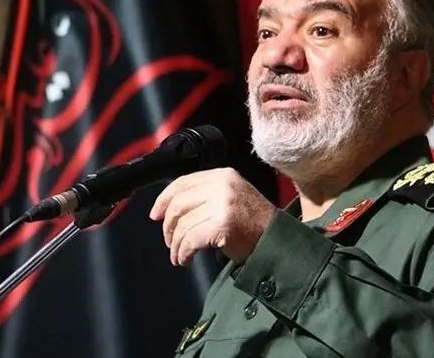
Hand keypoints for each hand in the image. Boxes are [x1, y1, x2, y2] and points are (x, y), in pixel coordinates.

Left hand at [149, 168, 276, 265]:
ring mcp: (223, 204)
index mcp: (223, 175)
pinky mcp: (222, 224)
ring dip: (175, 244)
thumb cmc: (254, 224)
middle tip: (169, 241)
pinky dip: (183, 252)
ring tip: (179, 254)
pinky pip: (190, 239)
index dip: (164, 199)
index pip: (183, 181)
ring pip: (182, 224)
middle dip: (168, 226)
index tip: (155, 214)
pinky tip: (185, 259)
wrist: (278, 240)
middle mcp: (222, 185)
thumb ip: (205, 194)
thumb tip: (169, 207)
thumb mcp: (232, 196)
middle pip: (178, 203)